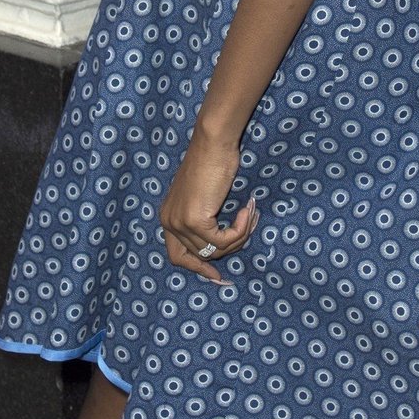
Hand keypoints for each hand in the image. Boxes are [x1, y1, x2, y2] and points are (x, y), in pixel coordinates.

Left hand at [159, 124, 258, 283]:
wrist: (213, 143)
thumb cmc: (212, 162)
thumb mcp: (203, 196)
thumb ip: (203, 219)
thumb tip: (216, 248)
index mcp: (167, 217)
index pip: (176, 256)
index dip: (197, 268)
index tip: (217, 276)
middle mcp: (168, 222)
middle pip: (194, 258)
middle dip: (219, 259)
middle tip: (242, 245)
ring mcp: (180, 222)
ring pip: (214, 250)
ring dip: (239, 236)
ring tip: (250, 215)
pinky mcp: (195, 220)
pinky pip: (224, 240)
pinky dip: (240, 229)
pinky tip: (247, 210)